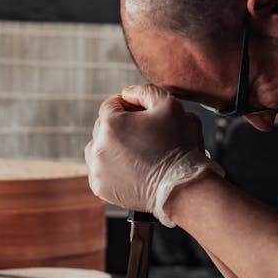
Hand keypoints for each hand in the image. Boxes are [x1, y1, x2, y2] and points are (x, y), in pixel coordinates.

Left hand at [84, 84, 223, 226]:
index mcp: (111, 123)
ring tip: (134, 150)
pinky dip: (110, 167)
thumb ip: (144, 91)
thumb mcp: (169, 104)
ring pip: (97, 147)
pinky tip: (130, 166)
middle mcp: (98, 146)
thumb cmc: (178, 145)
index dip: (128, 106)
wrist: (181, 185)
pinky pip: (99, 170)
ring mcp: (97, 169)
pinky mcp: (100, 187)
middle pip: (103, 126)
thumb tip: (127, 94)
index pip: (111, 104)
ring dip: (111, 145)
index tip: (142, 115)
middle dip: (120, 126)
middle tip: (143, 134)